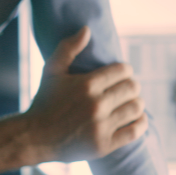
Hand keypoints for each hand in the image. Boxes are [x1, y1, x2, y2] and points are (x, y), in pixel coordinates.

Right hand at [24, 26, 147, 161]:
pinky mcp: (105, 145)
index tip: (120, 75)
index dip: (125, 71)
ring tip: (130, 103)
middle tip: (125, 90)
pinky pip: (135, 131)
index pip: (124, 70)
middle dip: (131, 86)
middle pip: (133, 88)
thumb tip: (87, 29)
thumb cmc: (44, 102)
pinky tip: (136, 119)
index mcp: (87, 84)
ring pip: (137, 108)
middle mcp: (96, 105)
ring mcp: (101, 126)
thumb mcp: (51, 71)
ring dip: (137, 103)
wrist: (34, 138)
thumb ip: (68, 48)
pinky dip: (141, 123)